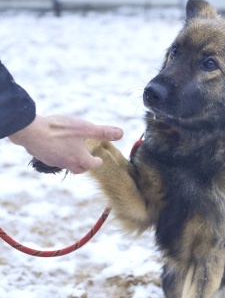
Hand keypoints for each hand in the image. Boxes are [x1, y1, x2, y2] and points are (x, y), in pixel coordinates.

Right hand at [9, 114, 123, 173]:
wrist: (30, 131)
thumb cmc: (60, 130)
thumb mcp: (86, 128)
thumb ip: (103, 132)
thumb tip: (121, 133)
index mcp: (79, 159)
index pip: (92, 164)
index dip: (97, 162)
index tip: (99, 160)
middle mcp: (66, 163)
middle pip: (78, 169)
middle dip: (85, 166)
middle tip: (88, 161)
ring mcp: (52, 161)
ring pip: (64, 164)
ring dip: (71, 161)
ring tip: (72, 154)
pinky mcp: (41, 156)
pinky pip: (52, 158)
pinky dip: (58, 155)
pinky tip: (55, 147)